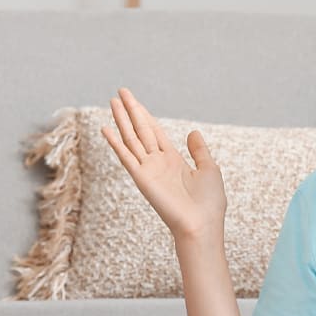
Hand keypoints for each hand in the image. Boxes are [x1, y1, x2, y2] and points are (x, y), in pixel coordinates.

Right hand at [101, 87, 225, 240]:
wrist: (202, 224)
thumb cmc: (209, 203)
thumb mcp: (209, 169)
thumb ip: (199, 150)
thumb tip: (193, 132)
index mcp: (173, 160)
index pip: (155, 131)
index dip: (145, 115)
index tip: (134, 101)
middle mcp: (158, 162)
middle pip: (140, 130)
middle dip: (131, 110)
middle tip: (120, 91)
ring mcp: (148, 169)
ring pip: (132, 138)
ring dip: (122, 120)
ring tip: (113, 101)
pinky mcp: (142, 178)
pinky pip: (126, 156)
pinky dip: (115, 143)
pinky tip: (106, 128)